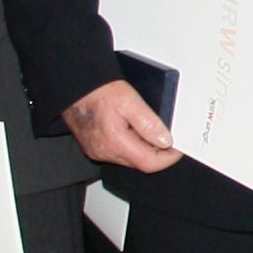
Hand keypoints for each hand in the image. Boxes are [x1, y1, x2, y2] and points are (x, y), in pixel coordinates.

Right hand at [64, 79, 182, 175]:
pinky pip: (118, 153)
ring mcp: (98, 152)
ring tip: (144, 127)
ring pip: (130, 159)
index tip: (177, 149)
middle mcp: (105, 152)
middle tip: (164, 134)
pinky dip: (129, 145)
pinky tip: (130, 129)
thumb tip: (165, 140)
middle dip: (156, 152)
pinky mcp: (94, 148)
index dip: (168, 158)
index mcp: (116, 142)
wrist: (75, 88)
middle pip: (140, 163)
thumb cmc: (98, 92)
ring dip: (142, 148)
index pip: (149, 163)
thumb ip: (149, 123)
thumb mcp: (129, 101)